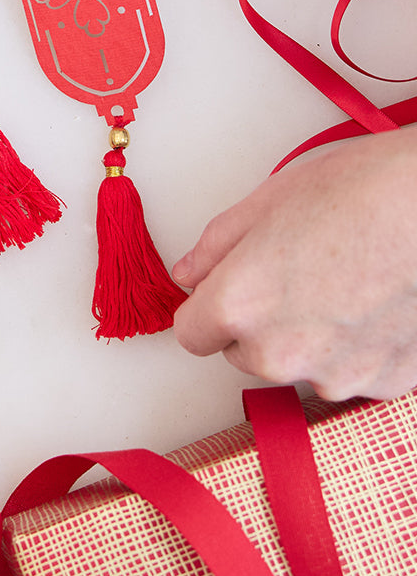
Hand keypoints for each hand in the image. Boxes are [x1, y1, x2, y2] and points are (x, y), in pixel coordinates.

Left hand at [172, 127, 416, 400]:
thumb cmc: (364, 191)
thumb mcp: (269, 201)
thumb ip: (216, 246)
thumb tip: (189, 273)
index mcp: (240, 306)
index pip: (192, 334)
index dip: (207, 307)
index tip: (228, 287)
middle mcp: (281, 354)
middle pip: (244, 353)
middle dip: (258, 322)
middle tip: (297, 272)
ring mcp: (338, 375)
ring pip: (300, 366)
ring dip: (310, 339)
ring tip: (345, 283)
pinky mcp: (386, 384)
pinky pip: (351, 372)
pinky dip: (357, 348)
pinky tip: (376, 303)